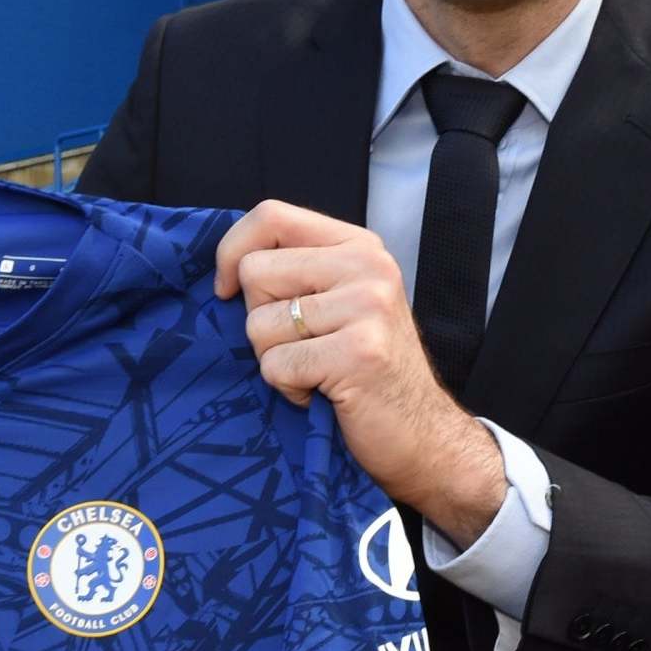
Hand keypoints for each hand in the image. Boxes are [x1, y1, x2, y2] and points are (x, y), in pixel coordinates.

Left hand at [215, 200, 505, 542]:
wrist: (424, 435)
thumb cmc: (368, 371)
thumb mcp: (342, 301)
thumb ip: (298, 271)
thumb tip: (228, 264)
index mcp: (359, 246)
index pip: (271, 216)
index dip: (231, 251)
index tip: (226, 290)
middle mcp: (367, 266)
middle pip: (254, 273)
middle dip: (258, 319)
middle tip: (301, 346)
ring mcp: (366, 308)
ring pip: (258, 324)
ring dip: (274, 360)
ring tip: (316, 371)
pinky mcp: (358, 353)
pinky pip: (276, 365)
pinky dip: (288, 389)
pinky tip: (323, 392)